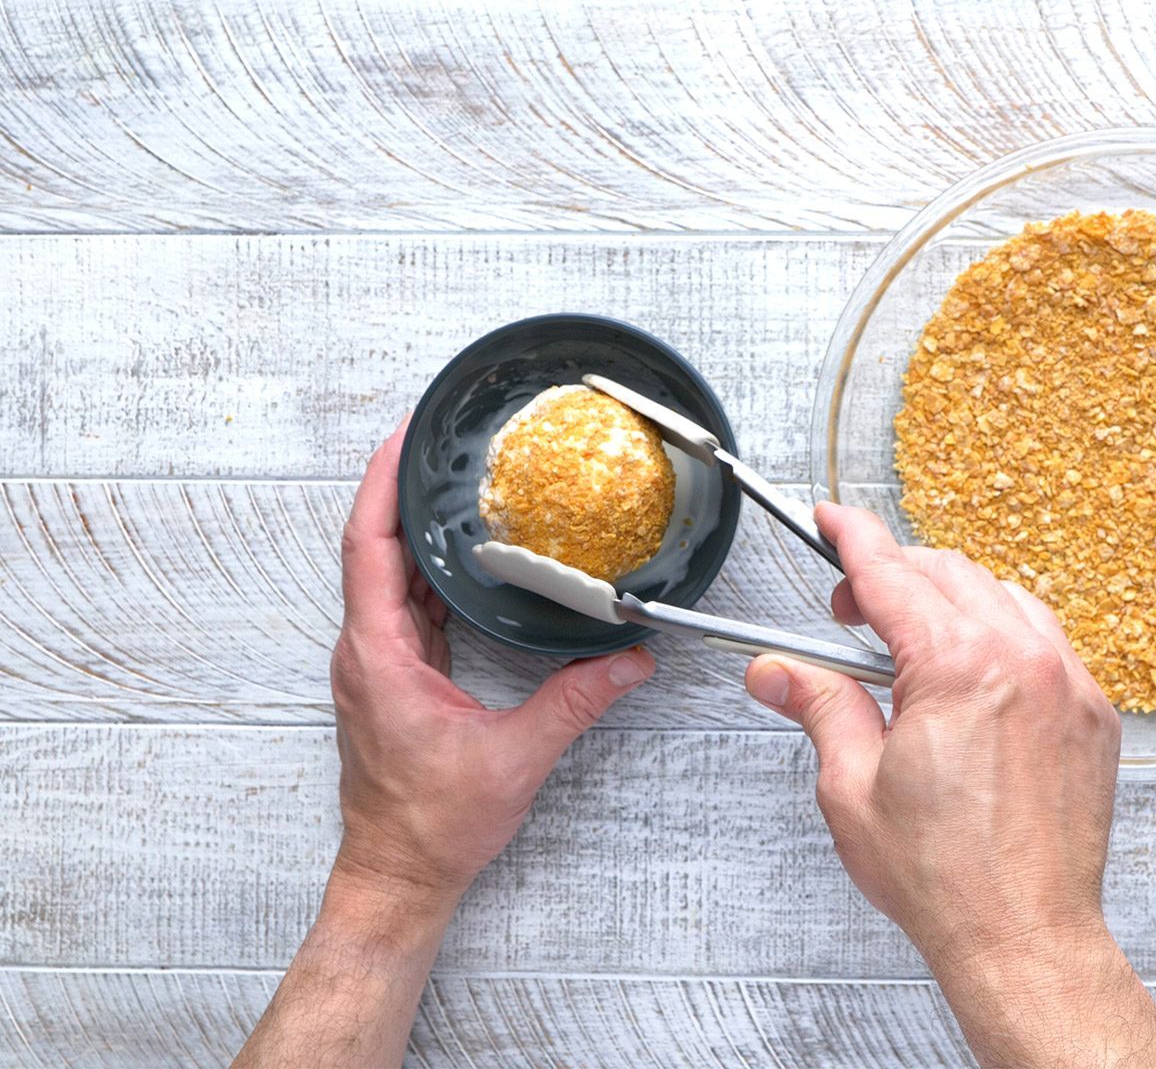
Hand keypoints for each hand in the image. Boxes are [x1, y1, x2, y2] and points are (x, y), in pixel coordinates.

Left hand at [331, 419, 655, 903]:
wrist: (400, 876)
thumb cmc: (431, 828)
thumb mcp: (516, 757)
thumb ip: (575, 702)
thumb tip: (627, 661)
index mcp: (380, 657)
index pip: (370, 547)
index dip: (382, 485)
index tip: (403, 438)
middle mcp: (368, 652)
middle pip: (373, 547)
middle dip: (400, 487)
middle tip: (435, 438)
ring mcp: (379, 664)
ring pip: (388, 575)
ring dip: (413, 526)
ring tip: (450, 479)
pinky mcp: (396, 678)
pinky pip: (405, 604)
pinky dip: (427, 568)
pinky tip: (461, 553)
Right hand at [744, 504, 1155, 1067]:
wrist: (1024, 935)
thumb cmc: (946, 877)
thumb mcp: (853, 787)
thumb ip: (820, 707)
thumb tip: (777, 672)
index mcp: (956, 667)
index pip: (890, 571)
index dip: (850, 537)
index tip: (830, 519)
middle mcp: (1021, 659)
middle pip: (947, 572)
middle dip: (892, 574)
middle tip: (849, 610)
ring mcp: (1066, 683)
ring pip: (1003, 596)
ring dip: (950, 599)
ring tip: (910, 644)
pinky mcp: (1092, 712)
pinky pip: (1046, 639)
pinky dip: (1003, 634)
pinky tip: (973, 672)